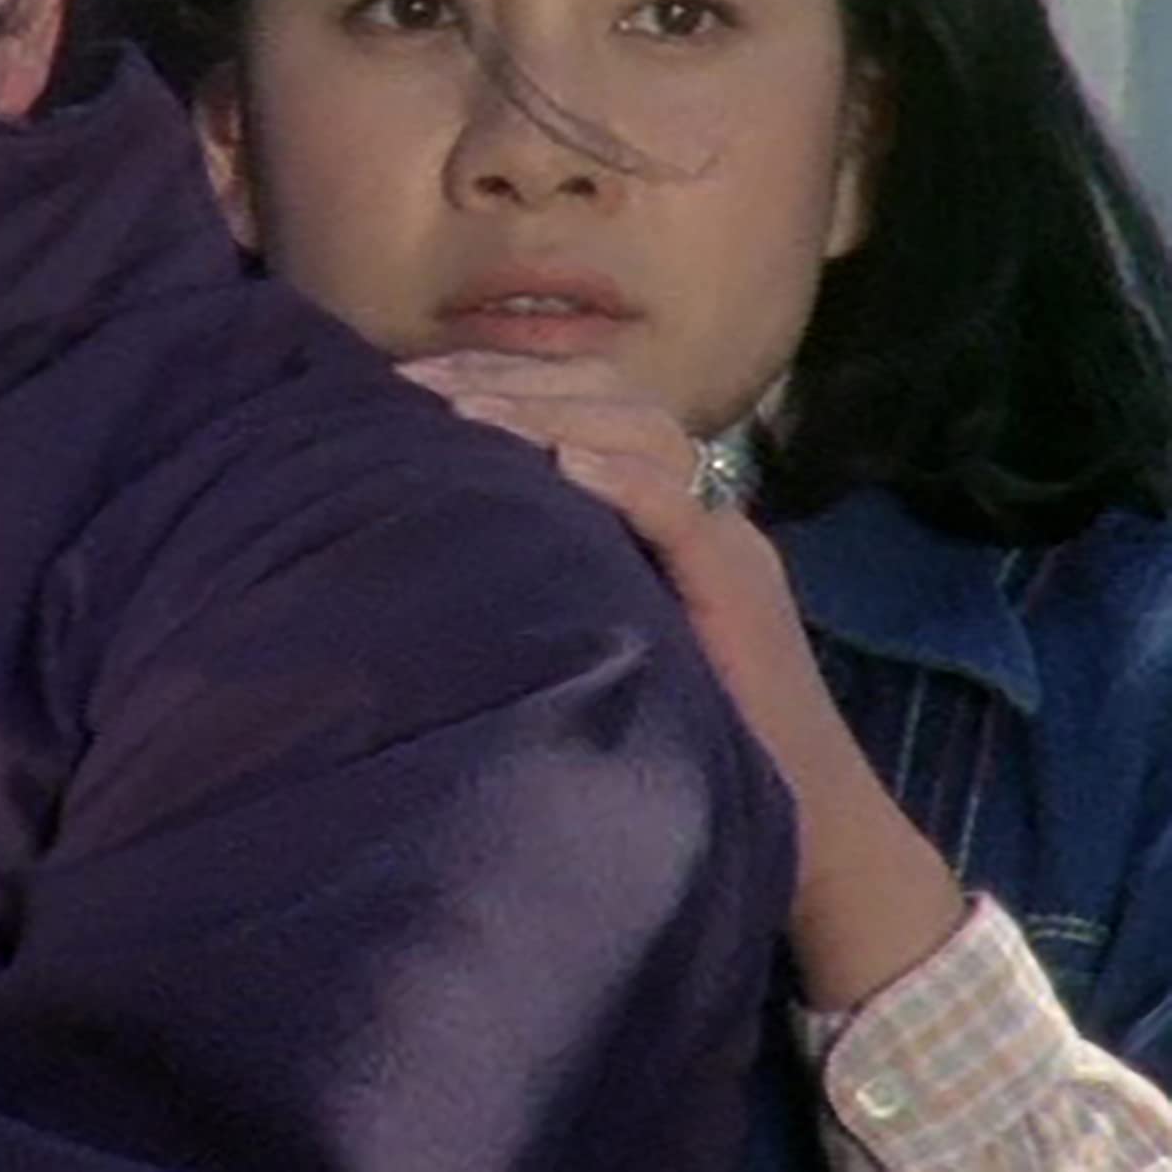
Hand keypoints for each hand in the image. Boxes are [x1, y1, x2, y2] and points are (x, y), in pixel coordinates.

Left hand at [398, 351, 966, 1008]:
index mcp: (664, 513)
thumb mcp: (597, 636)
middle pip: (611, 398)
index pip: (586, 403)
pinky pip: (686, 517)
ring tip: (461, 411)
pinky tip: (562, 465)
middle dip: (505, 378)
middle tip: (412, 381)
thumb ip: (543, 574)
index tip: (405, 380)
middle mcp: (702, 512)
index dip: (499, 379)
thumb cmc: (681, 746)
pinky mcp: (744, 596)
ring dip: (547, 411)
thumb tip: (426, 540)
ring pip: (646, 435)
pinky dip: (625, 483)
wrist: (805, 833)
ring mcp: (728, 549)